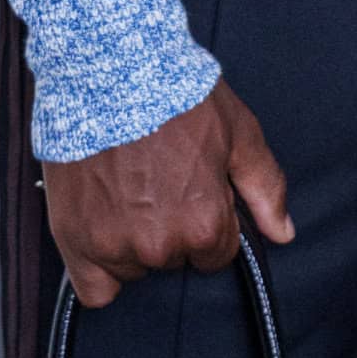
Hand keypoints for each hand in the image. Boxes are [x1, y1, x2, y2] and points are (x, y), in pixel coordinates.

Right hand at [41, 78, 293, 308]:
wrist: (112, 68)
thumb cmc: (178, 94)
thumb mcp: (239, 132)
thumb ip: (266, 188)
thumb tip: (283, 233)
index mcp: (204, 224)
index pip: (217, 253)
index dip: (209, 219)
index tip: (193, 188)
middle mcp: (159, 244)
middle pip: (175, 259)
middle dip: (173, 228)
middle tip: (158, 181)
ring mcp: (113, 245)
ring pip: (136, 268)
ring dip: (135, 243)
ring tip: (128, 190)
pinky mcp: (74, 240)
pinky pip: (95, 290)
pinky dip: (101, 268)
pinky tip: (104, 228)